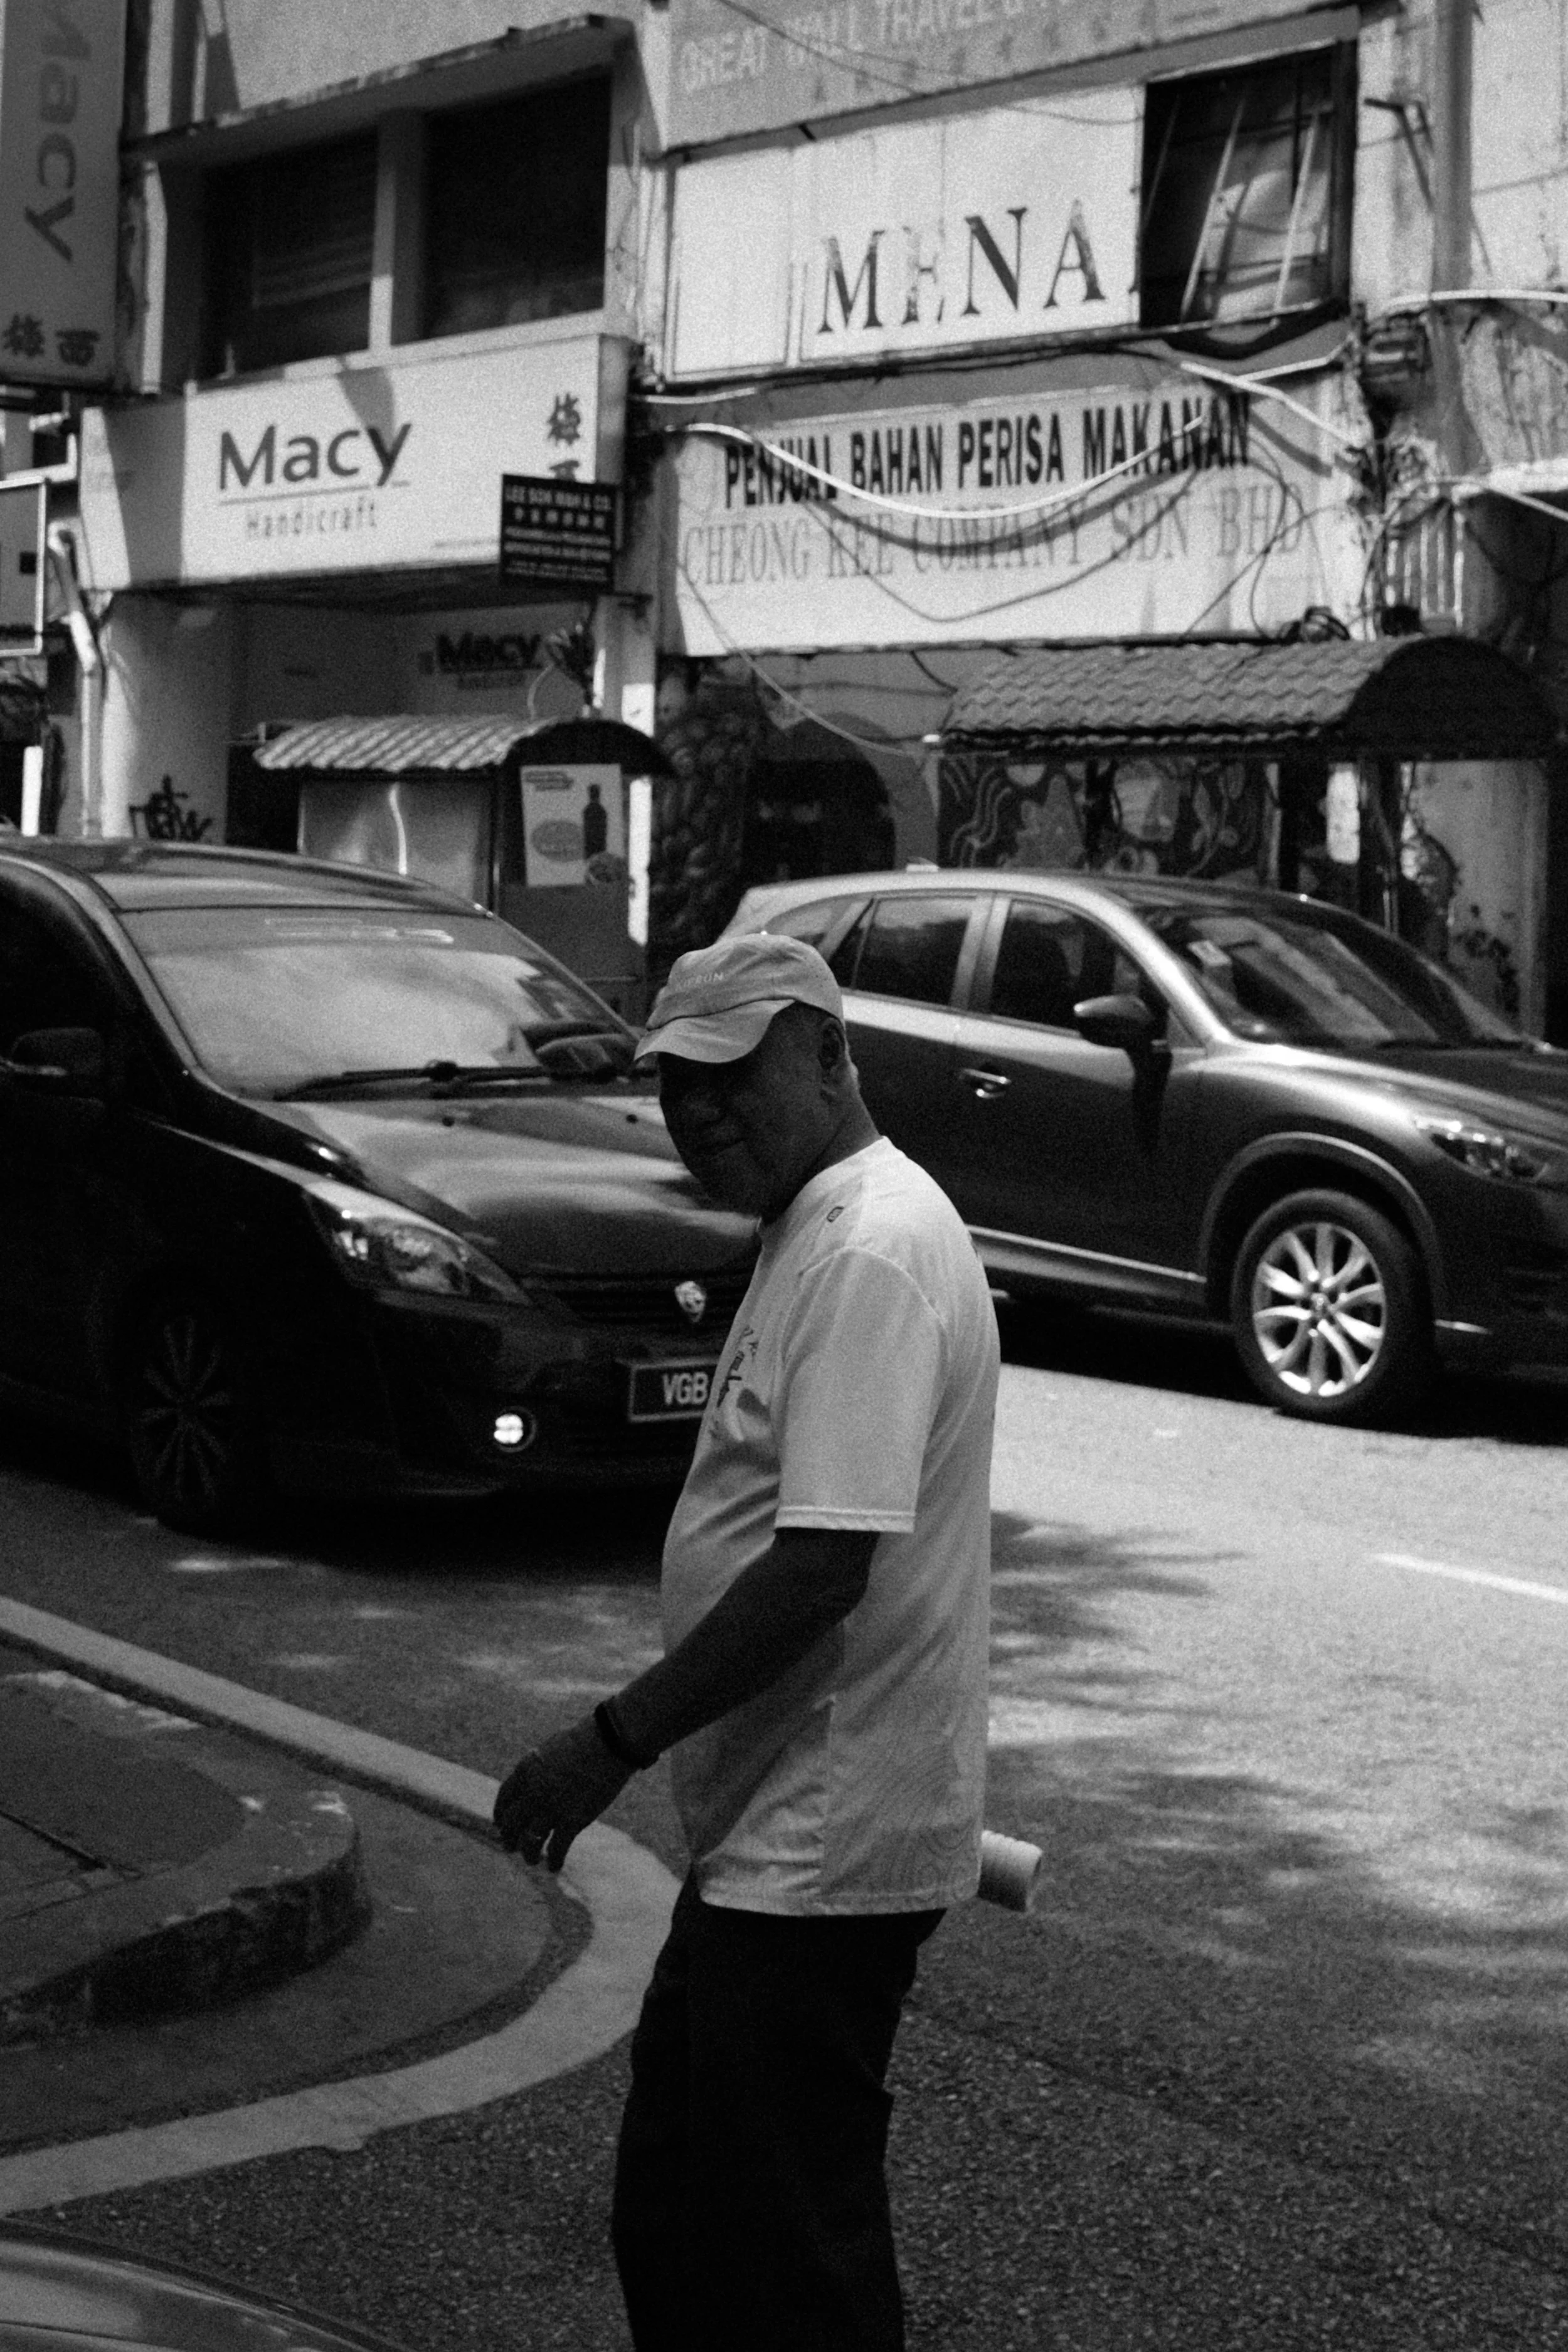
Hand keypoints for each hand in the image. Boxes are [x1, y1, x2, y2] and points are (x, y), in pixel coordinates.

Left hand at [492, 1713, 631, 1870]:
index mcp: (525, 1771)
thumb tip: (532, 1785)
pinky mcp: (573, 1821)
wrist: (608, 1743)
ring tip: (531, 1860)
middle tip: (509, 1846)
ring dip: (529, 1854)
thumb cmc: (584, 1741)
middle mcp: (533, 1792)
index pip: (504, 1799)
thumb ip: (537, 1770)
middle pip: (512, 1824)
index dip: (501, 1815)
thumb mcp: (550, 1750)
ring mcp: (552, 1808)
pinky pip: (557, 1848)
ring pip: (530, 1841)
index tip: (501, 1824)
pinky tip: (554, 1867)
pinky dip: (555, 1860)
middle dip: (509, 1838)